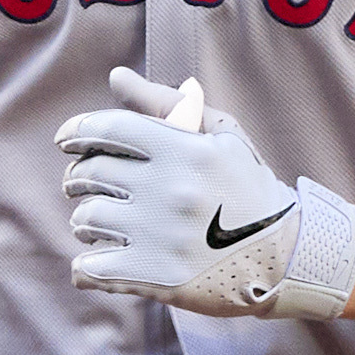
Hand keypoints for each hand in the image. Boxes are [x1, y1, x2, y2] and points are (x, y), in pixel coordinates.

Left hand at [56, 68, 354, 318]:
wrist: (288, 255)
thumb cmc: (249, 188)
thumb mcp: (221, 136)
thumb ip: (166, 104)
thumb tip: (117, 77)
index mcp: (184, 149)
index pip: (107, 128)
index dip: (77, 132)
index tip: (66, 141)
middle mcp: (169, 190)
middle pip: (90, 175)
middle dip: (80, 178)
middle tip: (89, 186)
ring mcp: (160, 236)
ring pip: (86, 220)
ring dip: (86, 222)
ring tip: (104, 224)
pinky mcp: (156, 277)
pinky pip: (90, 268)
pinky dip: (86, 267)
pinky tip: (101, 260)